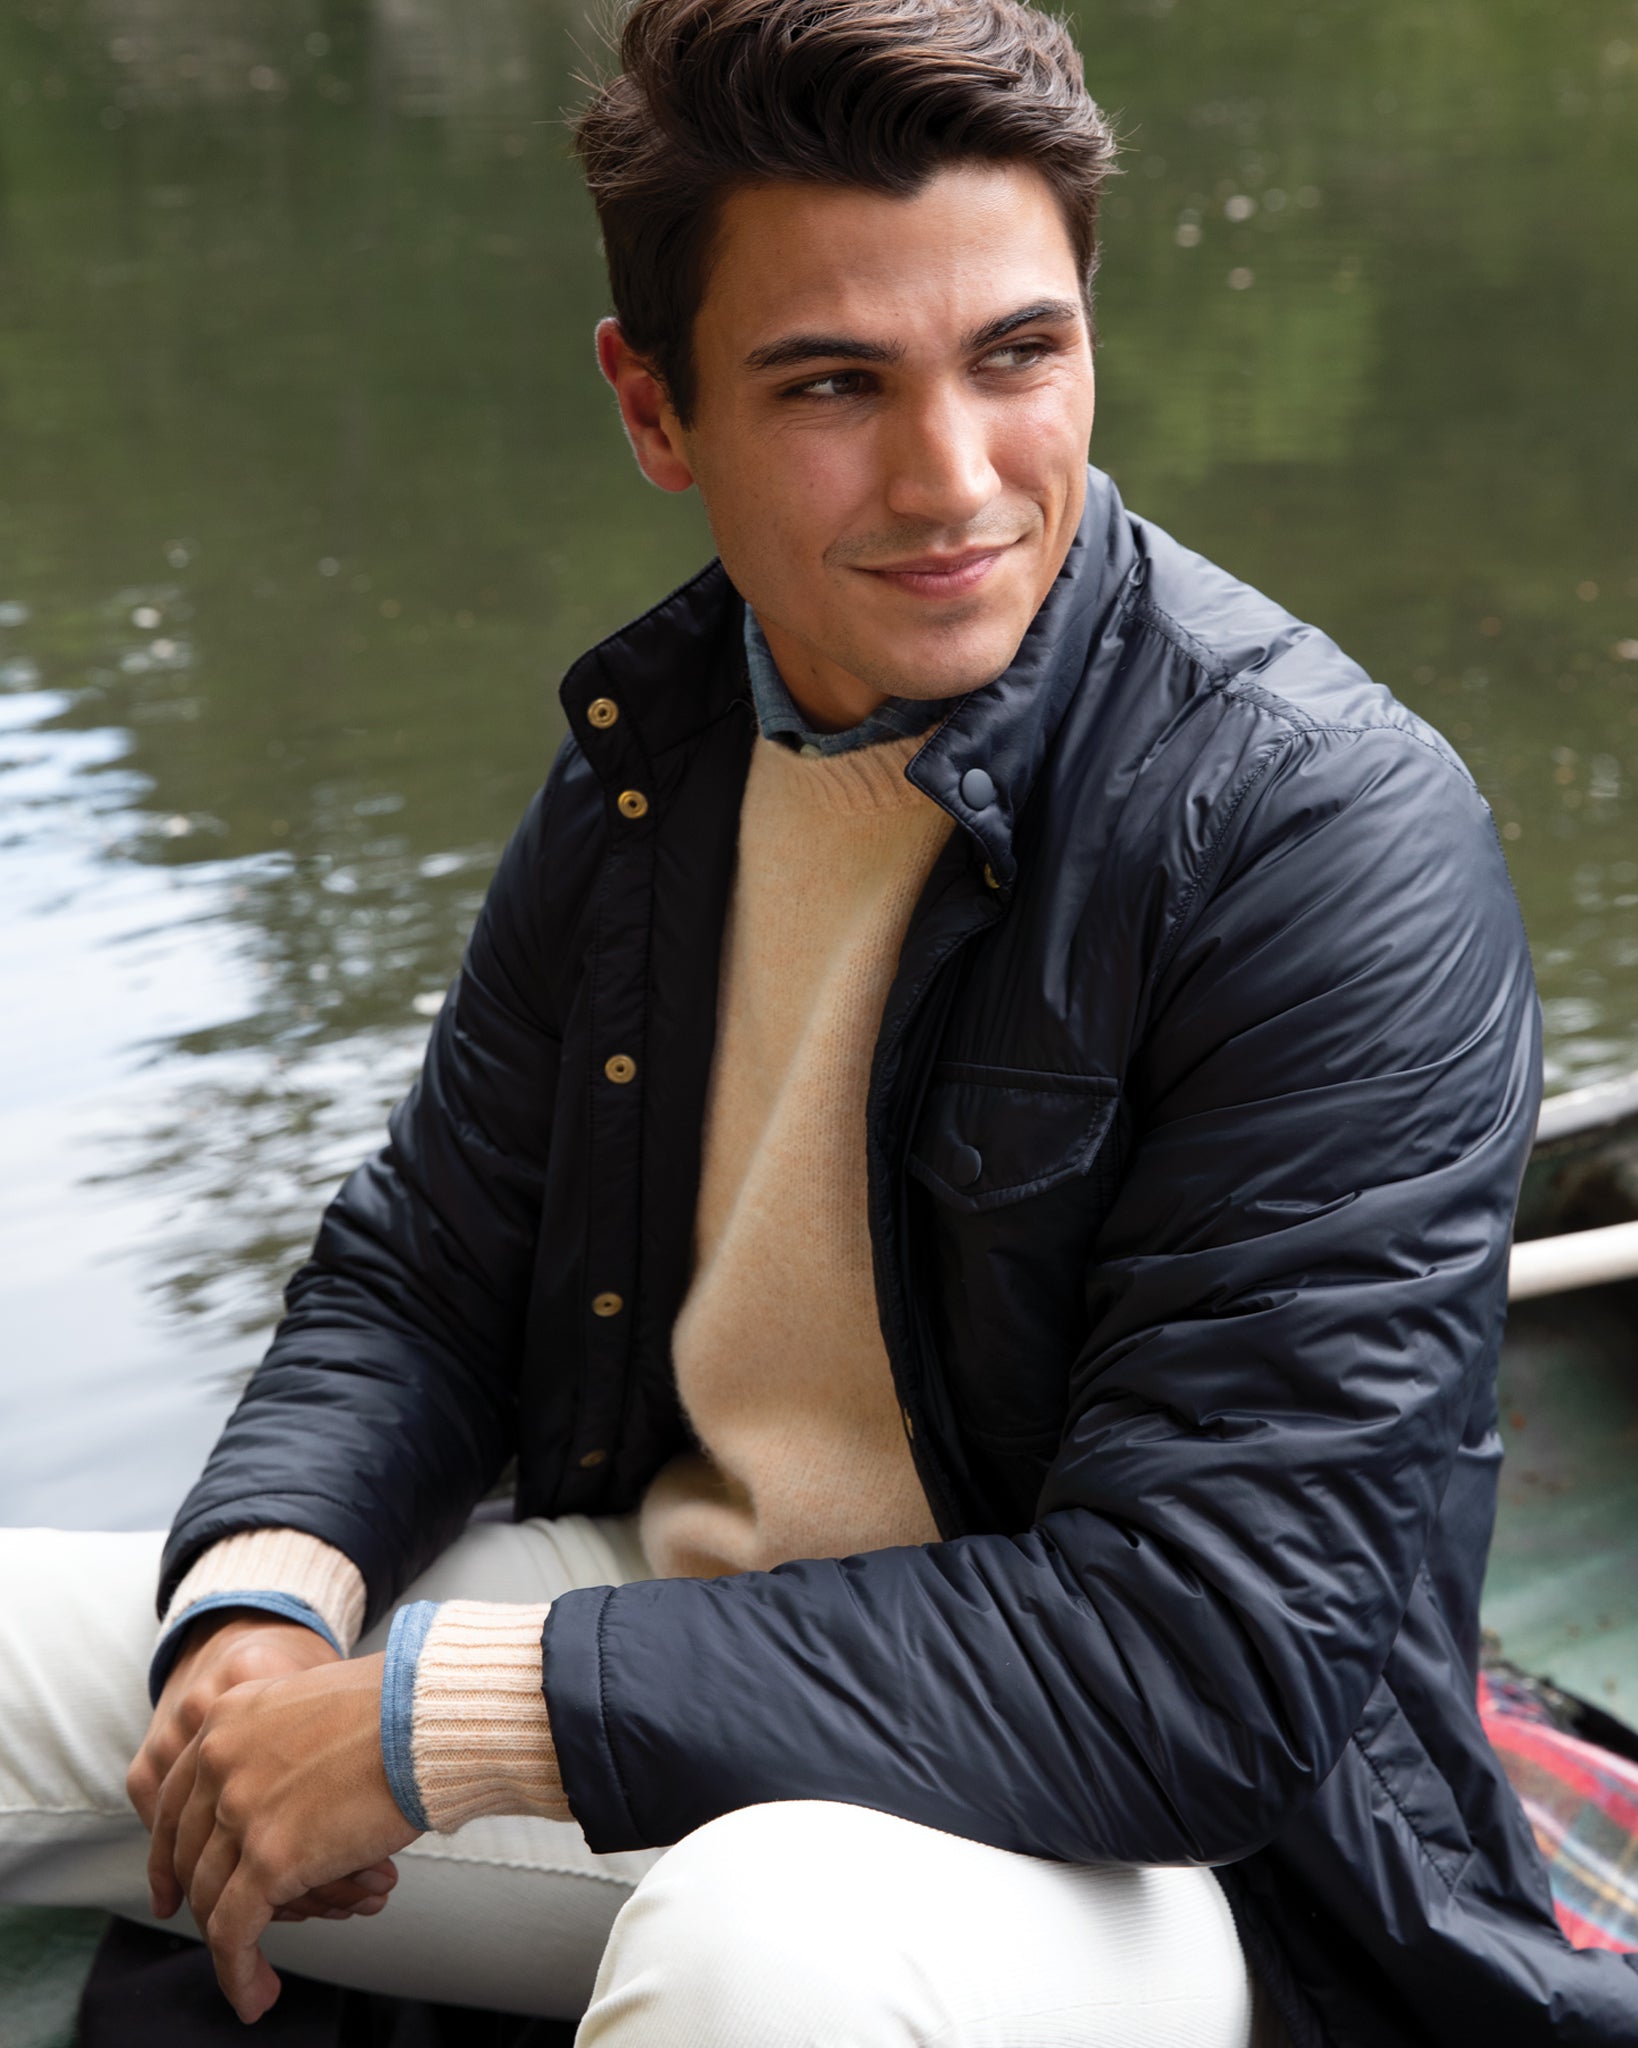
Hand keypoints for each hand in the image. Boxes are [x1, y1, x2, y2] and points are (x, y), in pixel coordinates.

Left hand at [147, 1651, 419, 2022]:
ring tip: (251, 1980)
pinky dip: (238, 1974)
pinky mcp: (270, 1858)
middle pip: (193, 1854)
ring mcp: (241, 1809)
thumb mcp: (309, 1706)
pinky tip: (255, 1998)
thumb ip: (274, 1743)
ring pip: (211, 1899)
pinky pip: (234, 1933)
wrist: (431, 1716)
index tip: (171, 1894)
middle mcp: (220, 1760)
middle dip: (202, 1904)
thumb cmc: (398, 1709)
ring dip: (230, 1948)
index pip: (173, 1801)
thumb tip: (274, 1791)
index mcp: (226, 1718)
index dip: (170, 1856)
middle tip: (223, 1932)